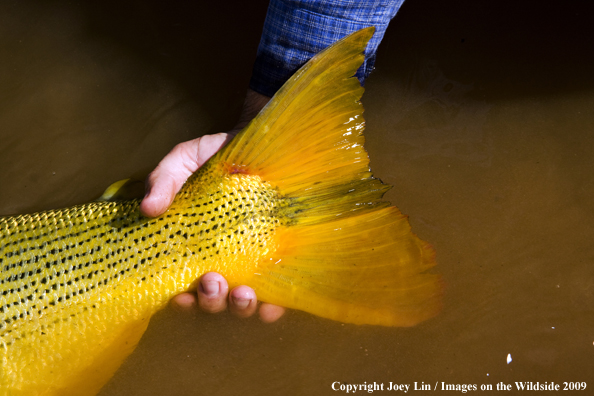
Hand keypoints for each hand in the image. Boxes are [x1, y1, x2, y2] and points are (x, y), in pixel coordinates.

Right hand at [140, 89, 284, 321]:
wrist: (264, 143)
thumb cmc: (218, 154)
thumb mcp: (185, 159)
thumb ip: (164, 179)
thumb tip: (148, 208)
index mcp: (194, 246)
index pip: (182, 284)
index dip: (180, 299)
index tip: (179, 297)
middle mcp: (222, 260)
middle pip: (213, 299)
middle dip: (210, 300)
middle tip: (212, 282)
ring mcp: (252, 262)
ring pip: (242, 302)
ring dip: (239, 306)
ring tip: (242, 293)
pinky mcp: (278, 258)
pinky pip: (277, 292)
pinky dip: (272, 306)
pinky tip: (270, 304)